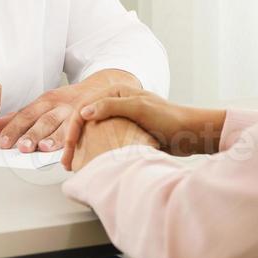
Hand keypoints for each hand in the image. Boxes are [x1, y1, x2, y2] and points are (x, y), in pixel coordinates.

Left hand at [0, 69, 138, 153]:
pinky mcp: (94, 121)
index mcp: (47, 101)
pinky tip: (69, 159)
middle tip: (20, 147)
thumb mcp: (44, 103)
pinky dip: (76, 146)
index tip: (1, 142)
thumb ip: (20, 116)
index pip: (27, 115)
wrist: (105, 86)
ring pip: (65, 127)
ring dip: (54, 138)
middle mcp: (62, 106)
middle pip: (44, 120)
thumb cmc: (69, 101)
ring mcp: (80, 113)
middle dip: (32, 134)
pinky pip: (85, 134)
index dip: (14, 127)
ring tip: (44, 149)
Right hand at [60, 90, 225, 168]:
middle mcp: (116, 102)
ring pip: (93, 132)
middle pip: (86, 121)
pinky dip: (94, 152)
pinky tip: (90, 165)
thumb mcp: (140, 109)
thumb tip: (85, 111)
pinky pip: (103, 140)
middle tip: (67, 162)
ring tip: (74, 167)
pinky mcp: (126, 131)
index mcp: (116, 91)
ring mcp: (120, 117)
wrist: (190, 133)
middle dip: (74, 142)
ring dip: (82, 149)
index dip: (74, 128)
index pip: (85, 108)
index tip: (69, 148)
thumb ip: (112, 106)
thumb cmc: (170, 118)